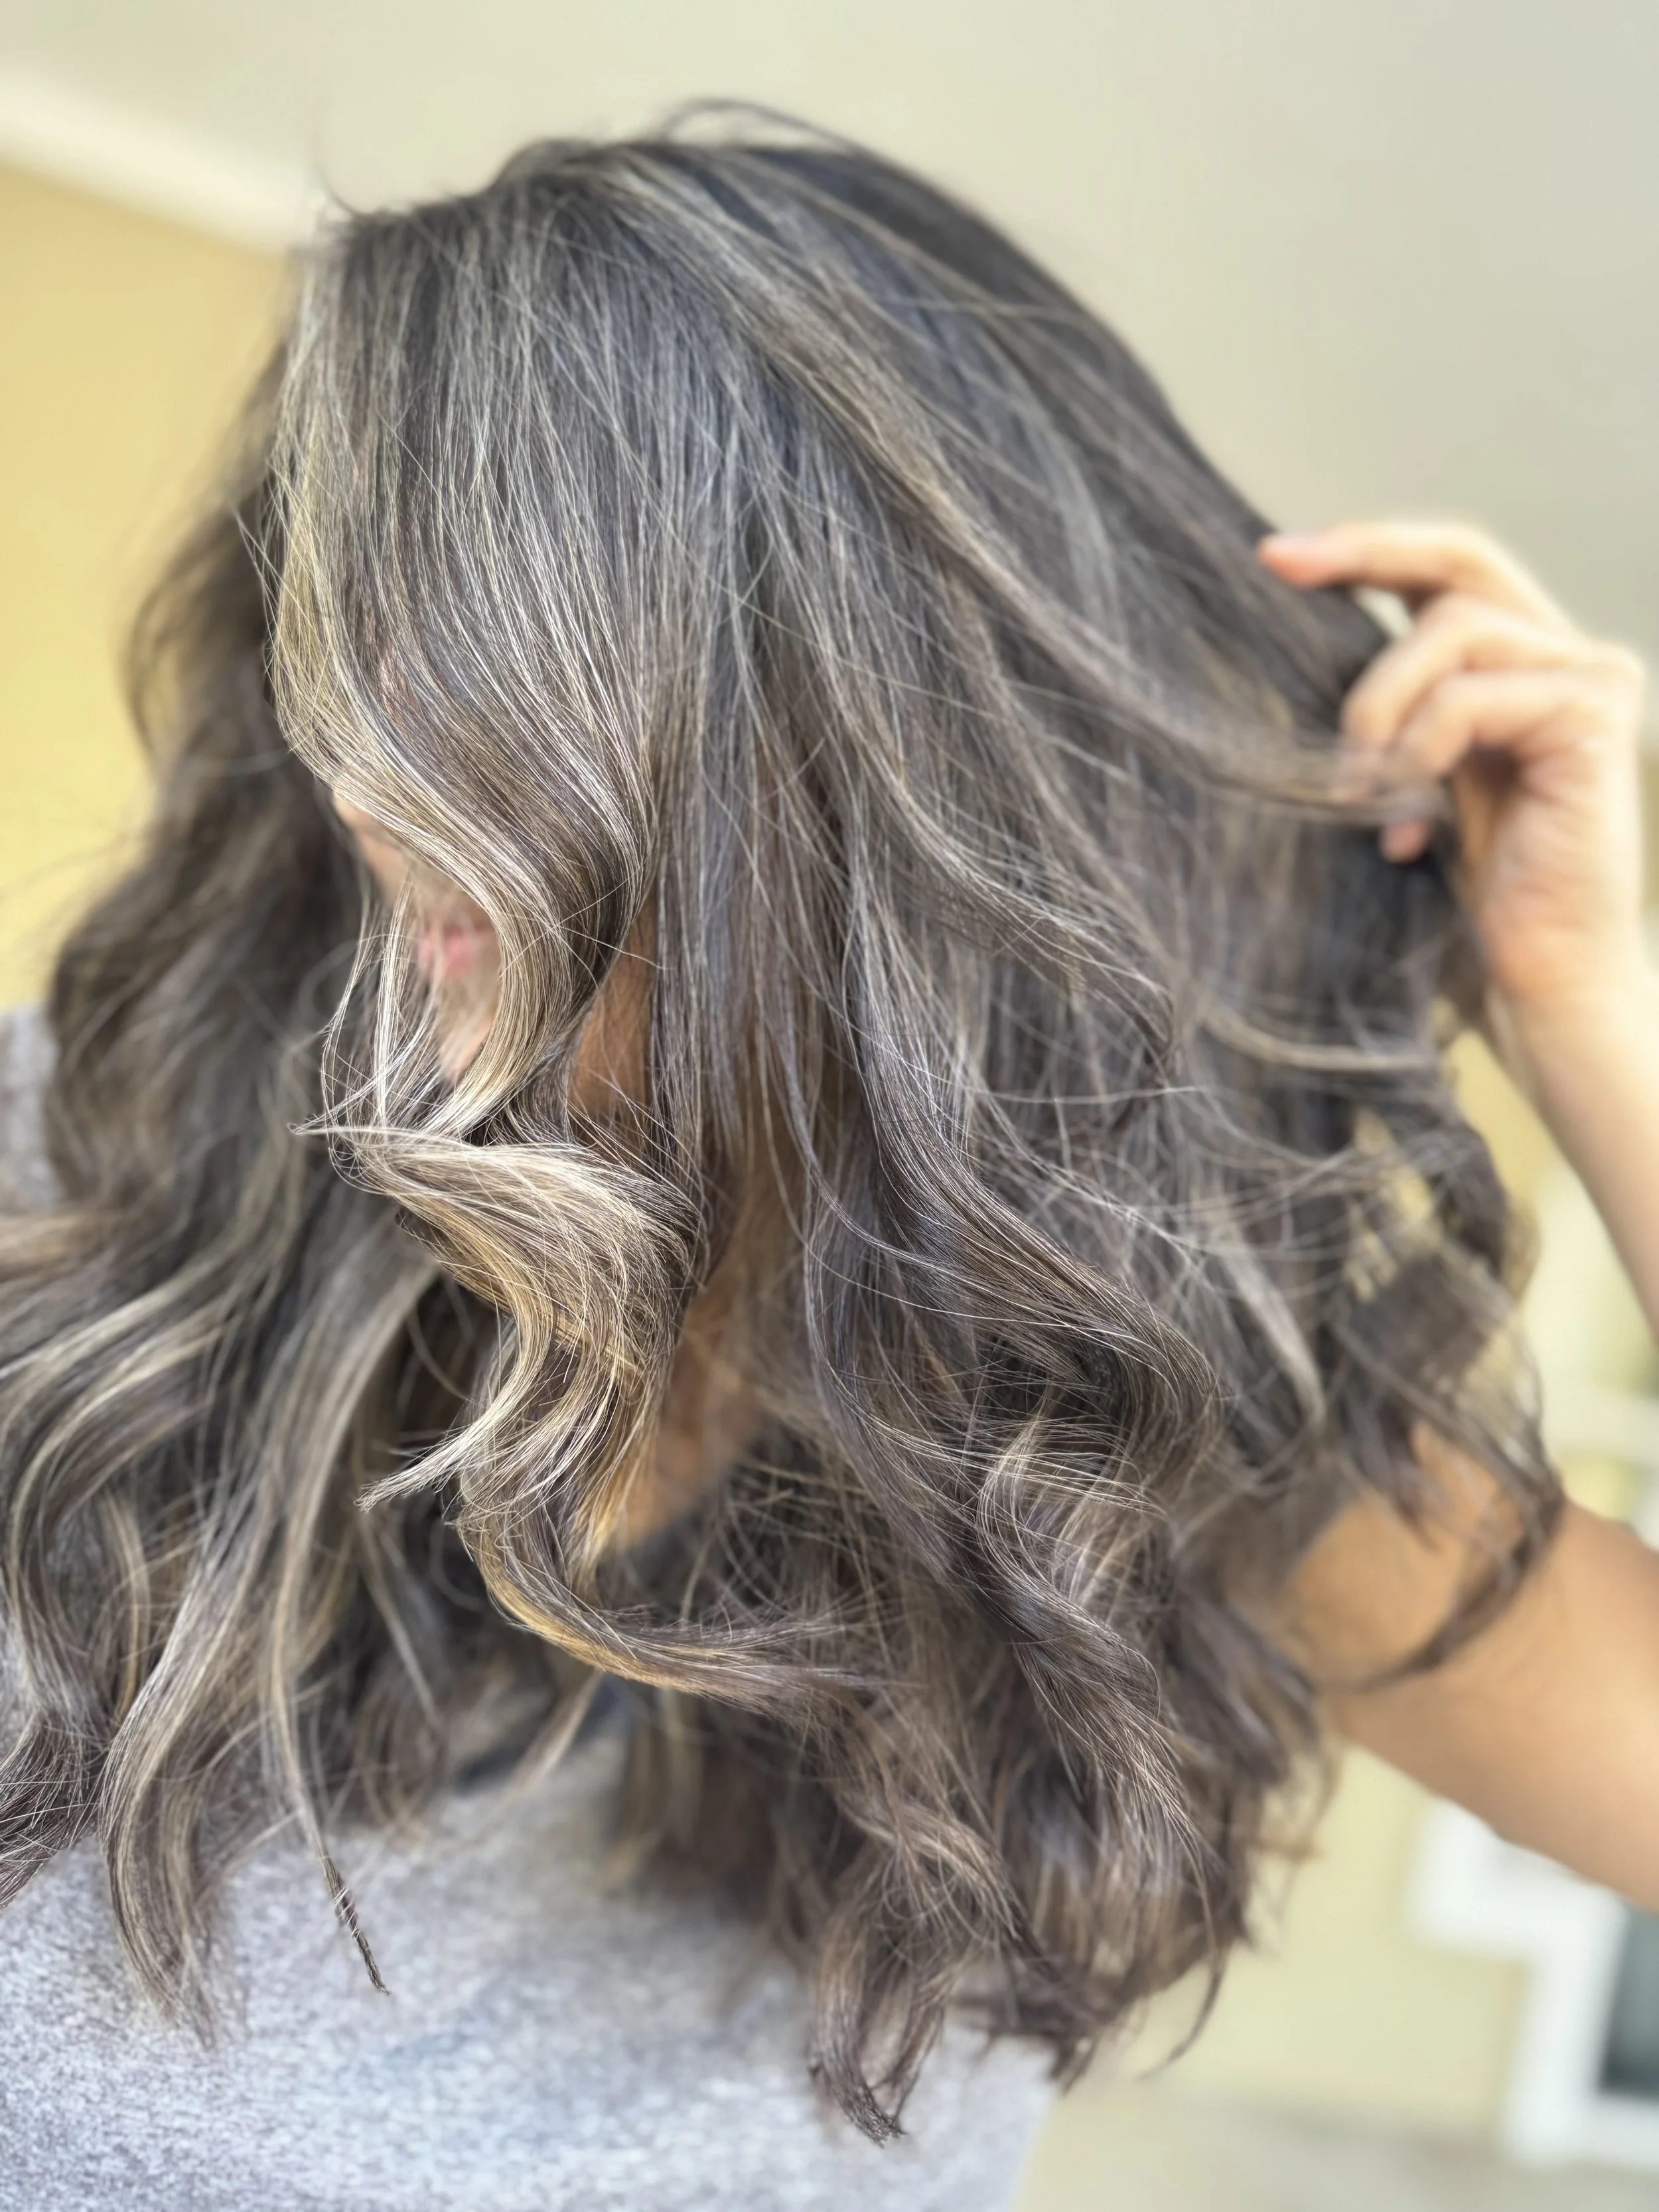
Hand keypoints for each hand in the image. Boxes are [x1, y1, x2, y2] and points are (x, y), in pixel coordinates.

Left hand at [1256, 521, 1648, 1031]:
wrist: (1541, 989)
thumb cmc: (1469, 908)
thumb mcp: (1409, 787)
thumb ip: (1388, 717)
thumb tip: (1294, 648)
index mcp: (1522, 669)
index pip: (1450, 572)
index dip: (1369, 549)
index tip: (1277, 555)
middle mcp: (1569, 659)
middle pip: (1462, 565)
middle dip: (1366, 555)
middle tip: (1282, 568)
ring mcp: (1591, 684)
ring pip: (1452, 630)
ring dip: (1380, 702)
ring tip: (1359, 788)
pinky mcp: (1595, 719)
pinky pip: (1471, 697)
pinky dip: (1420, 748)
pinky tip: (1410, 825)